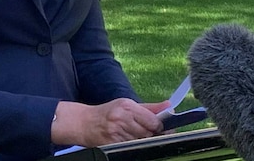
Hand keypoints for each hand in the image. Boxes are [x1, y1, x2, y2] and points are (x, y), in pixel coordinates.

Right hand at [52, 99, 169, 147]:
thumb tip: (169, 106)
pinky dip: (130, 146)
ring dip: (140, 141)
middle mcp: (122, 118)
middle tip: (143, 132)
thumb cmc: (107, 113)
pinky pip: (129, 148)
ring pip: (140, 142)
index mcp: (127, 106)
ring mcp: (117, 133)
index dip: (159, 126)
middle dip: (150, 135)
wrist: (84, 123)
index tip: (158, 127)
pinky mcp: (112, 145)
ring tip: (131, 135)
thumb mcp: (126, 105)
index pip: (154, 121)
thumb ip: (149, 108)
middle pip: (149, 133)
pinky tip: (125, 141)